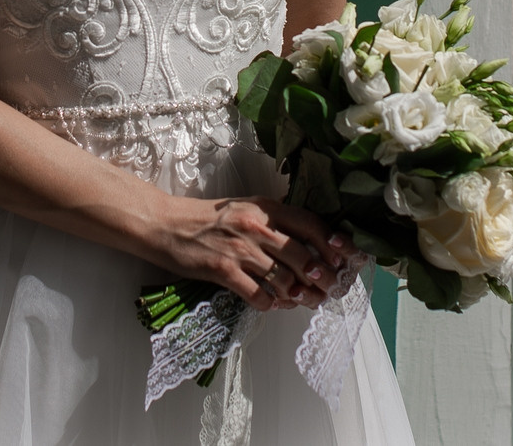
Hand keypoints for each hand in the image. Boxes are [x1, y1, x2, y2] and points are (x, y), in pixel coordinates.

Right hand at [147, 195, 366, 311]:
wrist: (167, 225)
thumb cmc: (208, 218)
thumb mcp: (245, 208)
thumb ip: (274, 221)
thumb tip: (308, 243)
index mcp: (265, 208)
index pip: (310, 223)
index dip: (333, 243)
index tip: (345, 258)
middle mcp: (256, 227)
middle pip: (303, 256)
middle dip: (323, 277)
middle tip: (330, 289)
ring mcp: (239, 250)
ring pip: (284, 279)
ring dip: (300, 295)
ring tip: (306, 300)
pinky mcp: (223, 271)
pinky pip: (258, 295)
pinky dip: (272, 304)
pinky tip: (275, 304)